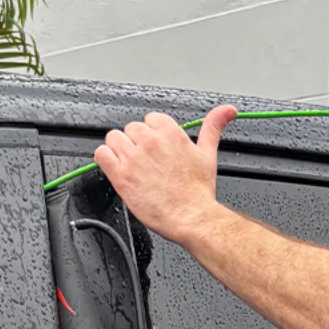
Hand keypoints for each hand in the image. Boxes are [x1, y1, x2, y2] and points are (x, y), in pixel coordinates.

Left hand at [93, 105, 236, 243]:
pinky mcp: (120, 175)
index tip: (157, 148)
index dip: (153, 134)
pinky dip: (105, 159)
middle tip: (146, 161)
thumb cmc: (198, 192)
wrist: (191, 217)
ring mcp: (133, 158)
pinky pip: (101, 155)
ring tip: (131, 165)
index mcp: (170, 133)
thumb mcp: (208, 153)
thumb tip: (226, 110)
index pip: (151, 119)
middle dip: (137, 143)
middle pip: (132, 128)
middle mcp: (150, 142)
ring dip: (119, 149)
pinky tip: (116, 168)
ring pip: (114, 138)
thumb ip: (213, 127)